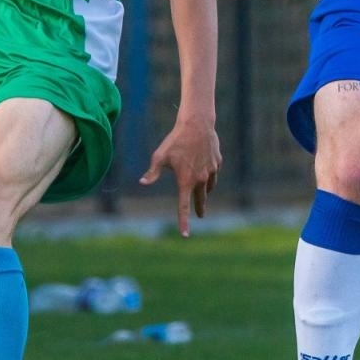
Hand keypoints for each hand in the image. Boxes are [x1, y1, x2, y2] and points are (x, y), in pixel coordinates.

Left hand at [139, 116, 220, 237]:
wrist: (197, 124)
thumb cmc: (175, 140)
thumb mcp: (160, 156)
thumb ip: (152, 172)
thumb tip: (142, 183)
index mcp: (186, 181)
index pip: (184, 206)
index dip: (183, 221)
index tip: (185, 235)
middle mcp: (201, 179)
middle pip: (201, 200)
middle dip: (199, 209)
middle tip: (200, 215)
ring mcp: (211, 170)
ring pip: (209, 186)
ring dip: (205, 190)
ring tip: (203, 193)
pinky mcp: (217, 162)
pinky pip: (214, 172)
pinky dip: (210, 173)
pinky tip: (205, 168)